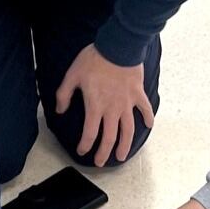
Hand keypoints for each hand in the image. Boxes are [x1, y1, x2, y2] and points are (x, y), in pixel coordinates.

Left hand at [55, 43, 155, 166]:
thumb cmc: (94, 59)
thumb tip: (60, 110)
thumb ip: (64, 94)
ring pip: (127, 130)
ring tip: (121, 156)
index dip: (85, 145)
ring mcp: (127, 103)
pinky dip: (148, 117)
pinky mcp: (137, 94)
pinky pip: (145, 109)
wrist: (118, 45)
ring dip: (125, 145)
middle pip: (109, 138)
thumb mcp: (72, 75)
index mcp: (95, 106)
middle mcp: (112, 109)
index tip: (82, 151)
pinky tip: (149, 125)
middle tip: (100, 162)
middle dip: (104, 153)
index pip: (89, 133)